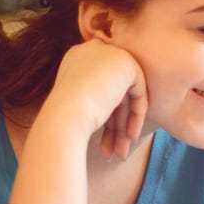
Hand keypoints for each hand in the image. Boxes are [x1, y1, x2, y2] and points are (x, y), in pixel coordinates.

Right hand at [41, 39, 148, 158]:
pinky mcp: (126, 62)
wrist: (65, 115)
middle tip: (116, 152)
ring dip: (124, 126)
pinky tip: (130, 136)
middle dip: (116, 126)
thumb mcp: (80, 105)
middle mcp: (92, 50)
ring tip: (121, 153)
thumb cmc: (65, 118)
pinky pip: (139, 91)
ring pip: (126, 95)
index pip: (100, 87)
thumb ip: (99, 101)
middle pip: (114, 92)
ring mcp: (110, 53)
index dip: (107, 116)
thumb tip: (117, 112)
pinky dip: (136, 115)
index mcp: (77, 58)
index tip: (106, 139)